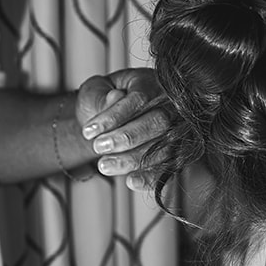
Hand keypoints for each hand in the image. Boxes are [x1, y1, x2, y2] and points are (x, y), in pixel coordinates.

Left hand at [76, 68, 165, 188]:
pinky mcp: (174, 153)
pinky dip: (150, 177)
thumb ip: (102, 96)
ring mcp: (176, 130)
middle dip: (126, 138)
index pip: (139, 99)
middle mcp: (171, 105)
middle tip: (98, 147)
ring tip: (104, 165)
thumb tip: (116, 98)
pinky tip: (131, 182)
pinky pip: (168, 167)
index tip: (89, 131)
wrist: (107, 114)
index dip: (114, 117)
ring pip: (164, 147)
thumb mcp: (95, 90)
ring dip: (133, 160)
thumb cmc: (103, 98)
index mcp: (151, 83)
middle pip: (158, 122)